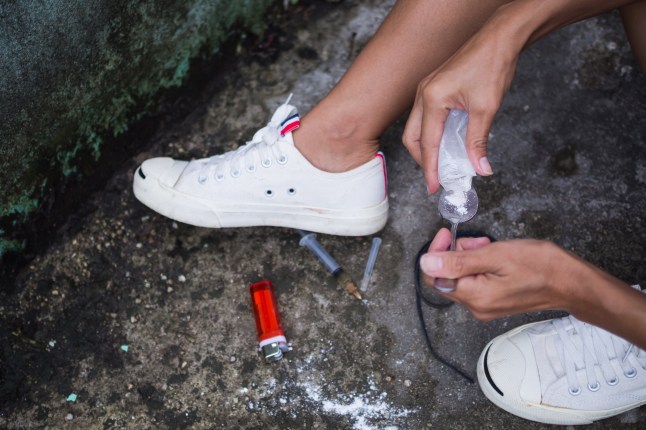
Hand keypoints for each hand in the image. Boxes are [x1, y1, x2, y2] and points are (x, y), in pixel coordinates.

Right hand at [402, 14, 521, 193]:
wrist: (499, 38)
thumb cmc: (492, 65)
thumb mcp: (486, 109)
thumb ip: (478, 141)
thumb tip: (480, 168)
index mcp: (432, 99)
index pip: (427, 144)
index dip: (430, 169)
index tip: (434, 188)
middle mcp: (423, 94)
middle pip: (412, 138)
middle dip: (423, 160)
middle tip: (437, 177)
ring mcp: (427, 89)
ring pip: (417, 128)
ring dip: (427, 147)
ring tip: (442, 163)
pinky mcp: (434, 87)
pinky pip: (425, 117)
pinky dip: (433, 133)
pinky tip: (448, 142)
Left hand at [421, 229, 572, 319]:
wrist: (572, 283)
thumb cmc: (540, 266)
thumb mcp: (495, 255)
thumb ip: (458, 260)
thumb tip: (426, 262)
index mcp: (474, 297)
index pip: (434, 276)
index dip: (436, 252)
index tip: (447, 234)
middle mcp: (476, 307)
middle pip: (447, 277)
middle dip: (455, 253)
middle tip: (477, 241)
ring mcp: (485, 307)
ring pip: (461, 277)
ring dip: (469, 257)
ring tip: (488, 246)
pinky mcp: (494, 302)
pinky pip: (475, 281)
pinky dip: (479, 265)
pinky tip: (494, 257)